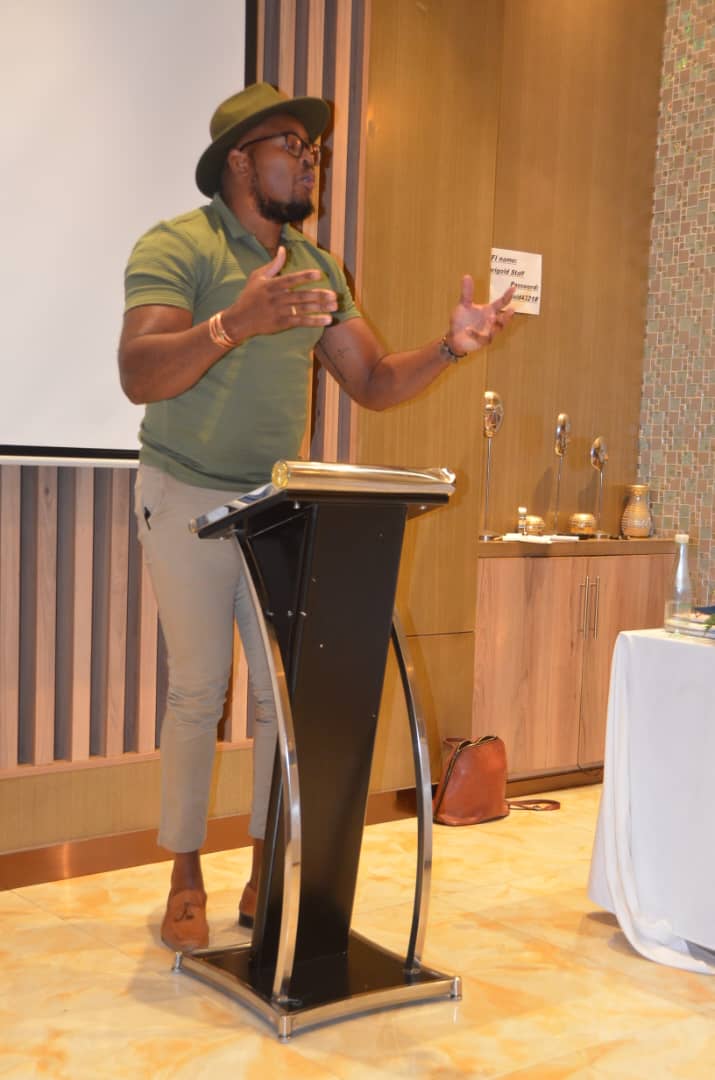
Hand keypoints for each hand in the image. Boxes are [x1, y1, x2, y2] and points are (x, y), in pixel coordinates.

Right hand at [222, 246, 337, 339]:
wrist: (239, 319)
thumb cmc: (249, 296)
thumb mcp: (257, 277)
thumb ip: (273, 265)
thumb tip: (283, 249)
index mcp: (272, 285)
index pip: (291, 279)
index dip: (305, 276)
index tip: (320, 274)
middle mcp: (277, 298)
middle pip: (302, 296)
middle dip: (319, 295)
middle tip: (334, 295)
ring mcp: (280, 311)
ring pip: (303, 309)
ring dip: (321, 308)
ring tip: (335, 307)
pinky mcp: (282, 323)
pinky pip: (301, 321)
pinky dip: (314, 321)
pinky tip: (326, 320)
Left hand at [445, 278, 515, 354]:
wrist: (455, 337)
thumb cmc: (462, 320)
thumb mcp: (464, 305)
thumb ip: (467, 292)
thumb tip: (466, 275)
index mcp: (489, 311)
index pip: (501, 303)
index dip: (507, 296)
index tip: (513, 287)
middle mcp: (491, 321)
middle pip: (503, 319)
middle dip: (507, 315)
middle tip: (512, 309)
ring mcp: (488, 332)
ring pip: (496, 330)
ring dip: (495, 324)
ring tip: (492, 317)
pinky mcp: (482, 342)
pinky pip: (482, 338)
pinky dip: (475, 334)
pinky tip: (468, 329)